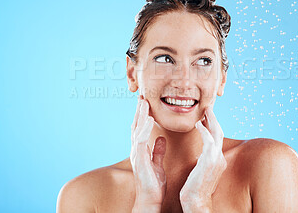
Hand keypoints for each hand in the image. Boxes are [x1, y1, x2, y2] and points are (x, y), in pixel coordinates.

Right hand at [130, 95, 166, 211]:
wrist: (150, 200)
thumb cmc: (154, 184)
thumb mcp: (158, 164)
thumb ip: (158, 151)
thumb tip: (161, 138)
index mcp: (142, 150)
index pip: (141, 129)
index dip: (143, 116)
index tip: (146, 102)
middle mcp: (137, 150)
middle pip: (136, 126)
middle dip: (139, 111)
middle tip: (141, 96)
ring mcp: (136, 154)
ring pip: (136, 130)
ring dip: (140, 116)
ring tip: (143, 102)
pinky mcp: (140, 160)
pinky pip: (140, 141)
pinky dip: (144, 129)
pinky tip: (148, 119)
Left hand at [179, 107, 226, 211]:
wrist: (195, 201)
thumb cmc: (195, 188)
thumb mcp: (202, 171)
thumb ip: (204, 161)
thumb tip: (202, 155)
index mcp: (218, 160)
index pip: (217, 139)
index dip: (212, 126)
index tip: (206, 117)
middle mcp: (220, 158)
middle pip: (220, 133)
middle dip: (214, 119)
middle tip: (208, 108)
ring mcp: (217, 159)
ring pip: (217, 134)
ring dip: (211, 120)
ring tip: (205, 111)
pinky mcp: (210, 161)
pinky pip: (209, 140)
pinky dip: (204, 130)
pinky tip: (197, 124)